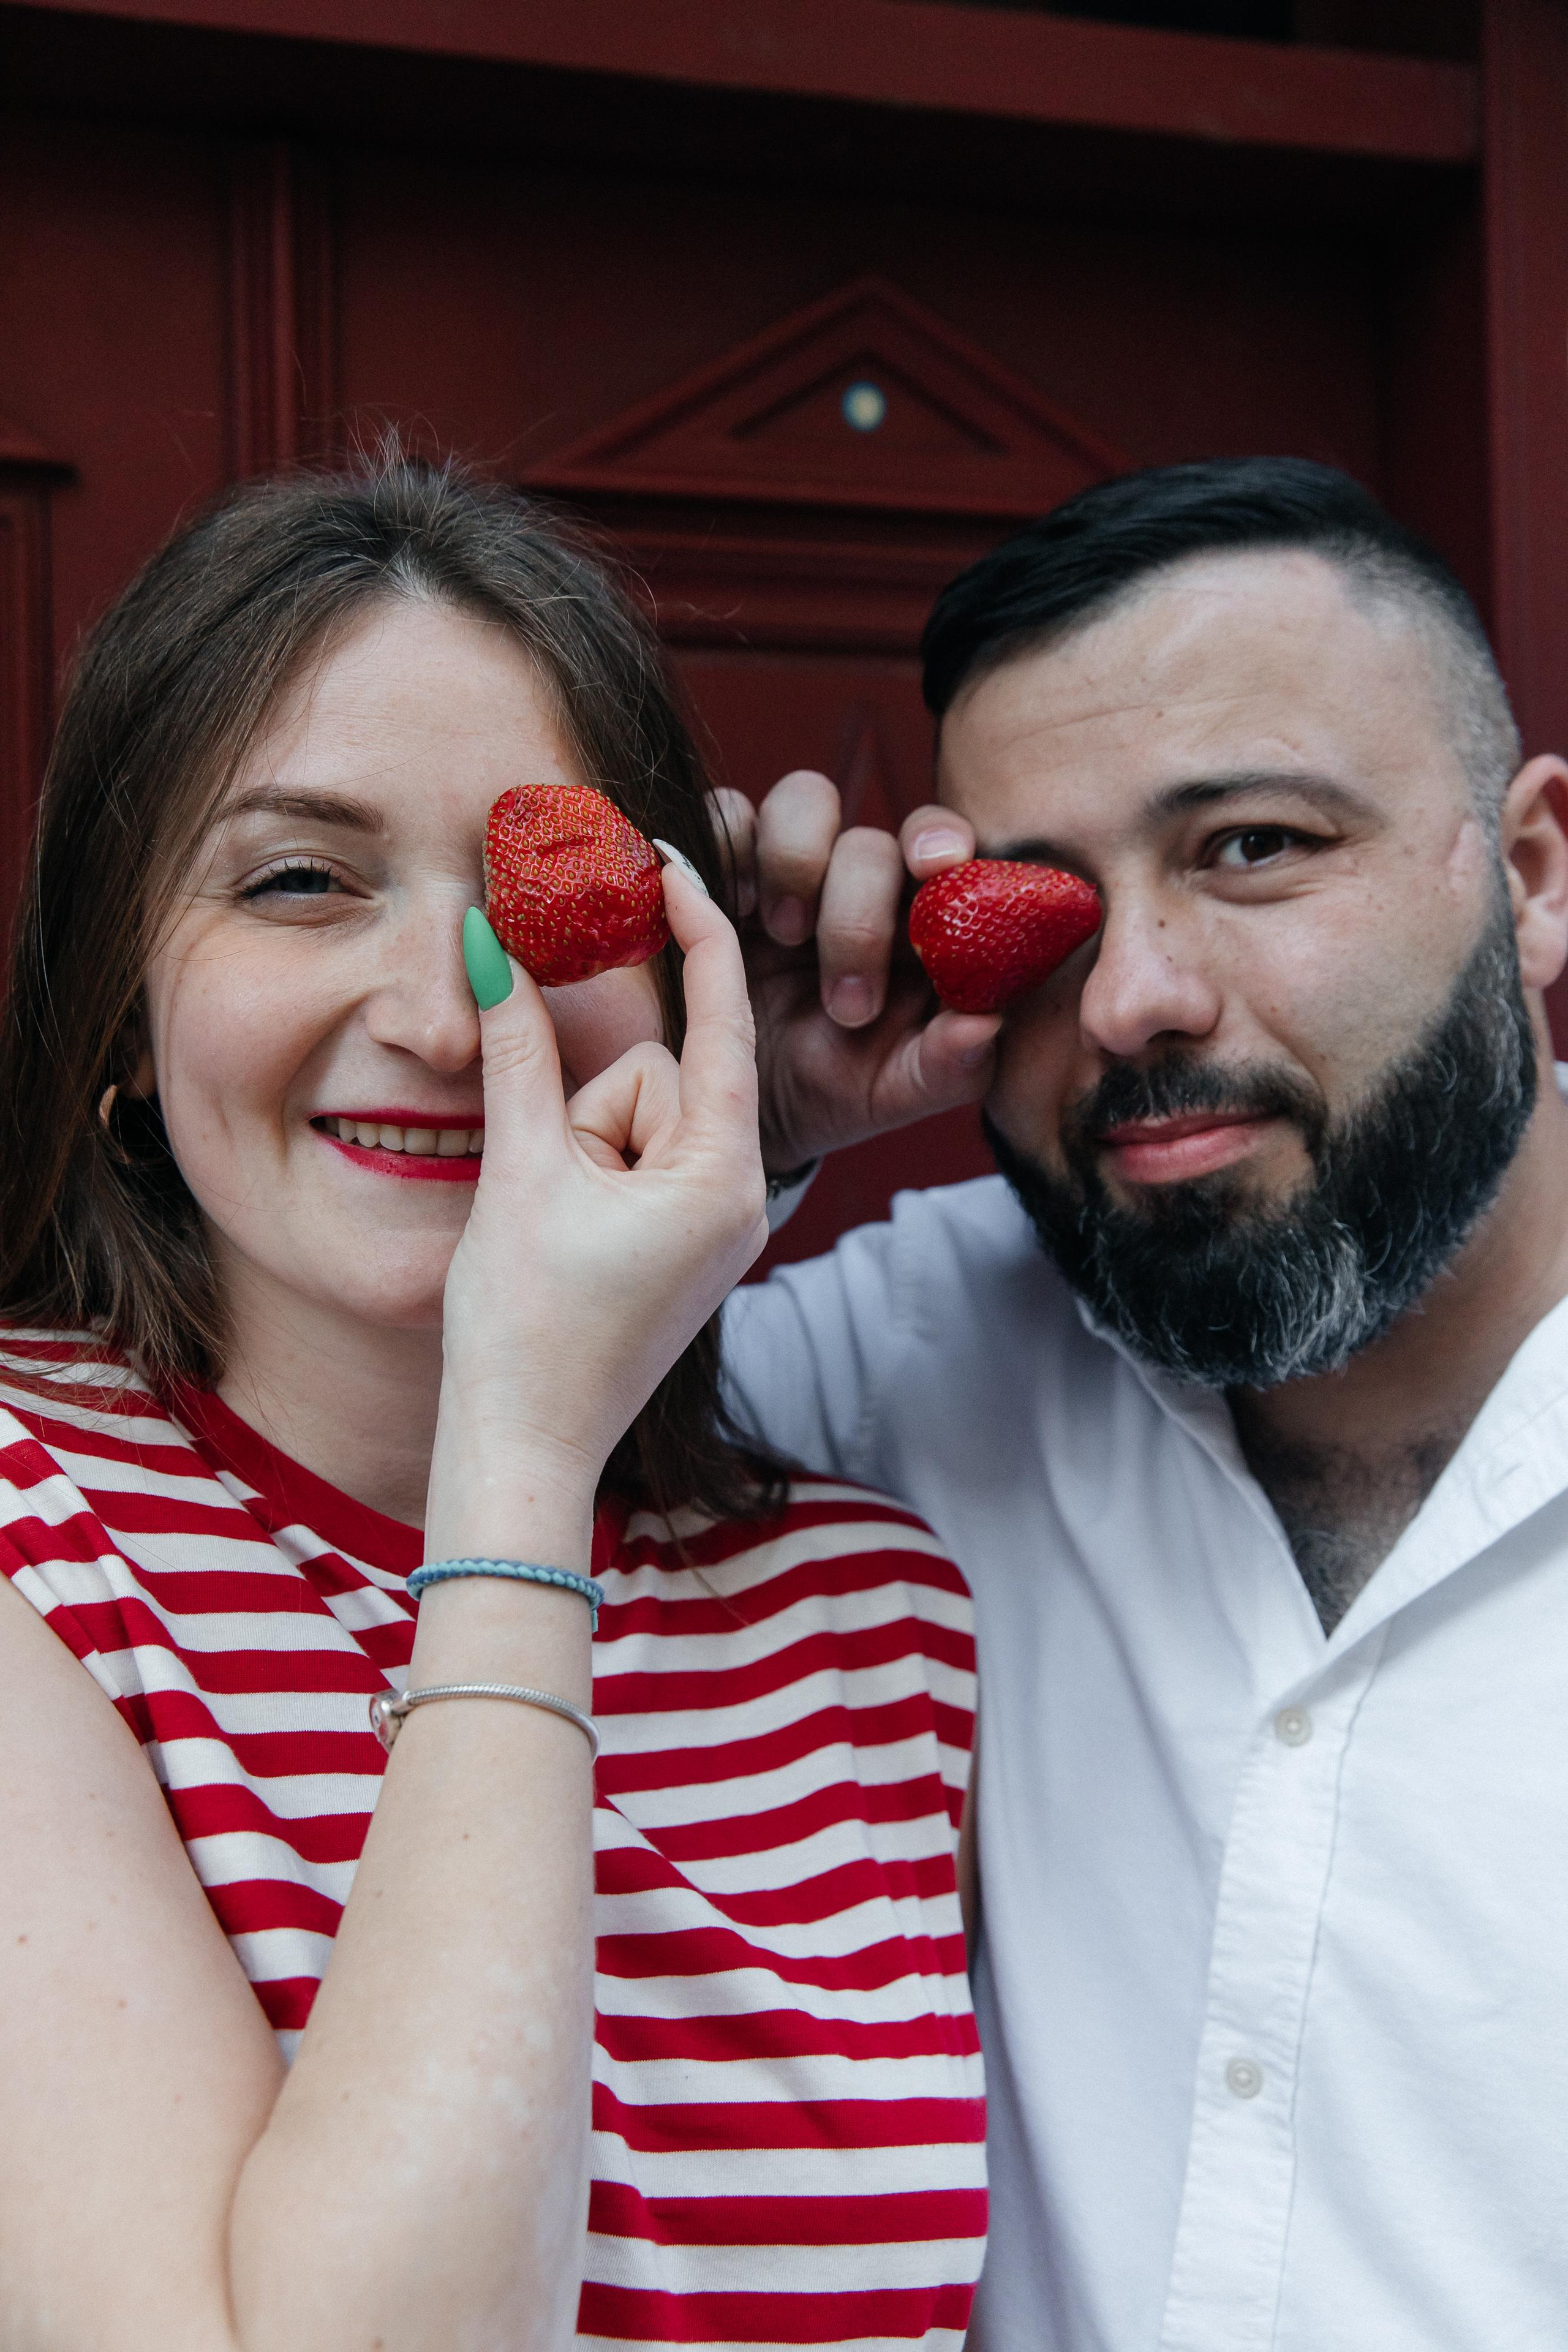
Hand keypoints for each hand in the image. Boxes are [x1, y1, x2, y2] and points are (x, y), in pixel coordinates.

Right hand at [437, 866, 767, 1494]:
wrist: (521, 1452)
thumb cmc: (526, 1330)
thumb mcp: (521, 1175)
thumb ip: (516, 1050)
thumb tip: (489, 940)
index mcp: (722, 1177)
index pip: (720, 1018)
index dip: (696, 926)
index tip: (670, 854)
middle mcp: (737, 1198)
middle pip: (654, 1078)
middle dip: (585, 1111)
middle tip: (550, 1194)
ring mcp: (710, 1226)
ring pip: (630, 1122)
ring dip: (576, 1156)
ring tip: (555, 1238)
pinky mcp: (679, 1246)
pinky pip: (628, 1164)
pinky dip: (583, 1179)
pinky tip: (562, 1249)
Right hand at [711, 773, 999, 1174]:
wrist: (735, 1104)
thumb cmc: (834, 1089)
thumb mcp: (892, 1092)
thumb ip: (948, 1065)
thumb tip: (987, 1023)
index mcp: (921, 923)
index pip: (949, 850)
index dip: (945, 841)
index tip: (939, 867)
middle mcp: (862, 883)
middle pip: (872, 840)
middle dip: (857, 914)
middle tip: (844, 1003)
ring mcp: (793, 867)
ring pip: (805, 798)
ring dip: (795, 862)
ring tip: (782, 935)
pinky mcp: (726, 865)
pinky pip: (728, 814)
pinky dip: (729, 847)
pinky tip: (731, 909)